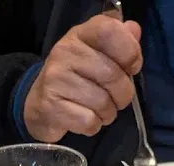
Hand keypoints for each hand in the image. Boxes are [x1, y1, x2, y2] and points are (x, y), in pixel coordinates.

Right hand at [23, 15, 141, 141]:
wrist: (39, 105)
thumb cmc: (75, 78)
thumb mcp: (95, 53)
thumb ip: (118, 40)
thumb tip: (134, 30)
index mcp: (80, 34)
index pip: (110, 32)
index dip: (130, 52)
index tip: (132, 67)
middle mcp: (65, 52)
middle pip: (112, 75)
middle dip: (123, 94)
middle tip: (117, 99)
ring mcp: (56, 79)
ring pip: (102, 102)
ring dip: (108, 113)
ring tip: (100, 111)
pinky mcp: (51, 106)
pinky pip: (89, 121)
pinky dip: (94, 126)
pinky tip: (86, 120)